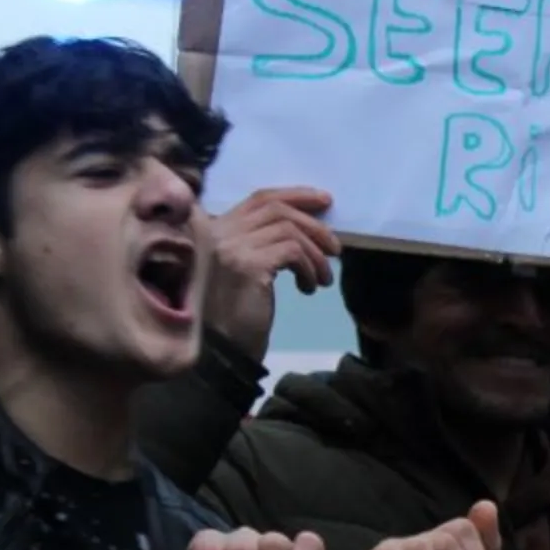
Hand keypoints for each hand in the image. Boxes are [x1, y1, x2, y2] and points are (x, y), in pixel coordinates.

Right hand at [203, 187, 337, 361]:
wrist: (217, 354)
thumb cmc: (232, 317)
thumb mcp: (245, 272)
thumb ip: (260, 245)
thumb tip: (307, 228)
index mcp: (213, 230)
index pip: (259, 198)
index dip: (295, 195)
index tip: (325, 201)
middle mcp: (216, 232)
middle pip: (276, 209)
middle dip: (313, 222)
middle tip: (336, 247)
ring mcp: (230, 246)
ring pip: (289, 229)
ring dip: (316, 253)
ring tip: (324, 279)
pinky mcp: (248, 265)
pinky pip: (294, 251)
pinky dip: (310, 267)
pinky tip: (310, 288)